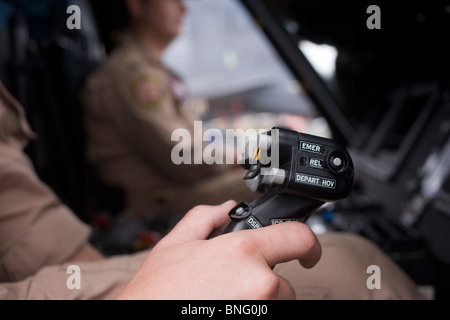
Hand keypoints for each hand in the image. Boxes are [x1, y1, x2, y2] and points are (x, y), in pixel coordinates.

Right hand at [115, 200, 320, 299]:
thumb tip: (226, 208)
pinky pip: (266, 315)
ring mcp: (260, 310)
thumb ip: (204, 218)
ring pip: (275, 304)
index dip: (308, 244)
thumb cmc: (156, 294)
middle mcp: (259, 283)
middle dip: (264, 283)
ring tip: (223, 300)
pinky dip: (252, 311)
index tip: (308, 253)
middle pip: (283, 283)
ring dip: (258, 302)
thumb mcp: (174, 245)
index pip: (298, 238)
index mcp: (242, 252)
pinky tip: (225, 307)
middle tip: (231, 287)